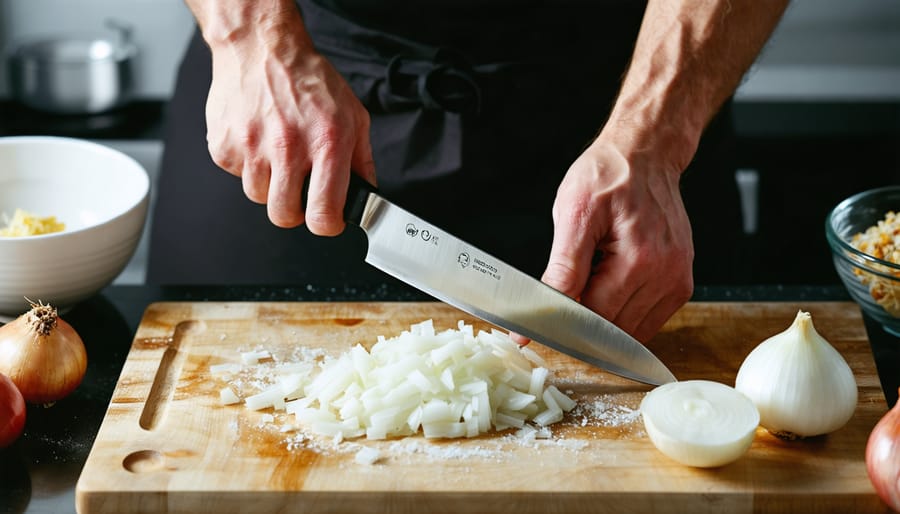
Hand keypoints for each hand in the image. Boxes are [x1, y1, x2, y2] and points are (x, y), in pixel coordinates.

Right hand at [202, 8, 374, 234]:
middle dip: (294, 210)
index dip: (328, 225)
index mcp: (325, 142)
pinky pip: (237, 176)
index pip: (323, 212)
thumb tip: (366, 193)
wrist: (262, 48)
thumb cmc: (308, 79)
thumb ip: (361, 159)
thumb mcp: (353, 114)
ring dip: (270, 185)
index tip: (328, 220)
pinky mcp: (223, 145)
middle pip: (284, 215)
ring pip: (258, 197)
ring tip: (278, 156)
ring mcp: (251, 147)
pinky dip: (248, 165)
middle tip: (300, 191)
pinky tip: (258, 141)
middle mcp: (287, 147)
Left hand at [539, 136, 693, 342]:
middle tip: (567, 289)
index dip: (565, 320)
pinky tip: (613, 286)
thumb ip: (562, 269)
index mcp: (638, 259)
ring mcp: (677, 280)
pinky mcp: (682, 283)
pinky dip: (626, 314)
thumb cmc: (608, 176)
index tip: (546, 315)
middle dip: (585, 319)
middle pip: (613, 329)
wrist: (644, 155)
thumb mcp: (573, 215)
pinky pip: (649, 320)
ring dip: (606, 318)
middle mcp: (665, 274)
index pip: (595, 317)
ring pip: (631, 331)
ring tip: (595, 280)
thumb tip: (542, 307)